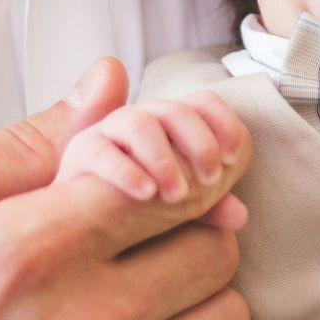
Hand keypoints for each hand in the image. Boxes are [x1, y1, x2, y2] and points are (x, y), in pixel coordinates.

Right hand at [0, 58, 252, 319]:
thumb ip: (24, 141)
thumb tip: (104, 85)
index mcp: (28, 252)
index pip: (170, 181)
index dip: (179, 156)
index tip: (165, 154)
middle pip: (211, 245)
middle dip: (190, 216)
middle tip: (147, 211)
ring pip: (224, 319)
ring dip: (200, 288)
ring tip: (148, 273)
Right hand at [55, 92, 249, 231]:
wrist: (80, 216)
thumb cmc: (135, 203)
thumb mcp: (178, 203)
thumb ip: (208, 206)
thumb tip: (240, 215)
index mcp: (170, 124)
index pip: (202, 103)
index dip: (223, 123)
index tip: (232, 158)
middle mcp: (142, 120)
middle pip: (176, 111)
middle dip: (200, 144)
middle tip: (211, 181)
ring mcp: (110, 132)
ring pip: (140, 124)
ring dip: (165, 159)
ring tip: (177, 196)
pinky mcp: (81, 152)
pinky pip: (102, 152)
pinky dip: (126, 171)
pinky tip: (145, 193)